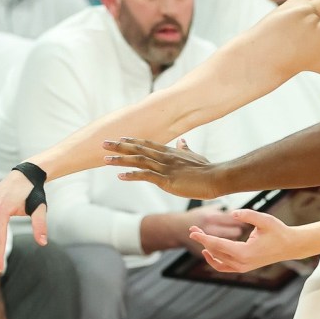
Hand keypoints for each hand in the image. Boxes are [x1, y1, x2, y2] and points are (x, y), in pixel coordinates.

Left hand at [103, 137, 224, 198]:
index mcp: (170, 152)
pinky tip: (120, 176)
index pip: (147, 144)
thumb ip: (185, 148)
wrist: (216, 177)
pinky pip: (145, 175)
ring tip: (105, 159)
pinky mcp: (166, 180)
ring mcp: (165, 168)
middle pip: (138, 149)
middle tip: (103, 143)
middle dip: (119, 146)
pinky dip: (131, 175)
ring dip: (120, 160)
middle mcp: (165, 157)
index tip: (119, 138)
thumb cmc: (207, 169)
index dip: (132, 141)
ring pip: (138, 160)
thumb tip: (182, 141)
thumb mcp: (195, 156)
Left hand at [190, 209, 299, 271]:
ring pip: (218, 261)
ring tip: (199, 237)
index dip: (204, 238)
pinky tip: (208, 252)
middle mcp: (242, 263)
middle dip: (203, 240)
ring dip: (207, 249)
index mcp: (245, 252)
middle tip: (193, 229)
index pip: (218, 245)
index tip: (193, 231)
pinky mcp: (244, 267)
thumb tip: (233, 213)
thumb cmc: (278, 232)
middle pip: (215, 252)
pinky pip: (224, 267)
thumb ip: (248, 215)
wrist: (290, 246)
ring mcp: (243, 267)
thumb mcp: (265, 220)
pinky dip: (214, 261)